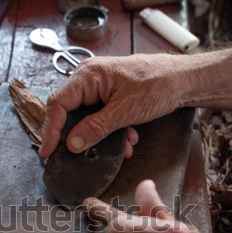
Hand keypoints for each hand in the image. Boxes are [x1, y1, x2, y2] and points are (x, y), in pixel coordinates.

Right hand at [40, 54, 182, 158]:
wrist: (183, 80)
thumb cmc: (157, 86)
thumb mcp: (125, 111)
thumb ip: (96, 128)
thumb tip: (72, 144)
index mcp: (88, 76)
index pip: (58, 105)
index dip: (51, 131)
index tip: (48, 153)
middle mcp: (89, 80)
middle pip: (69, 113)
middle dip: (80, 137)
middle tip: (77, 156)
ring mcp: (99, 88)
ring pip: (87, 119)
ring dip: (101, 137)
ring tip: (122, 148)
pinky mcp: (109, 97)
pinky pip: (101, 118)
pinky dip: (112, 133)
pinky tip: (129, 139)